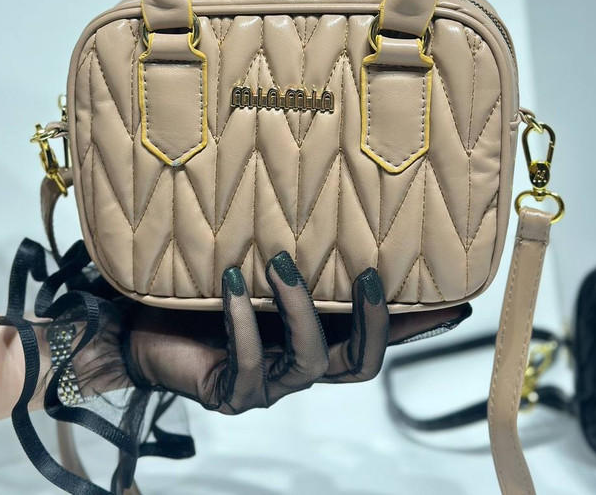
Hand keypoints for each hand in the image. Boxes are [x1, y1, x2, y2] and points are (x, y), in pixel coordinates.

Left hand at [119, 251, 470, 411]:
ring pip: (311, 360)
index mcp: (315, 335)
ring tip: (280, 263)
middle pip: (361, 364)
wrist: (139, 329)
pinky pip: (247, 363)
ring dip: (300, 310)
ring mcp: (269, 384)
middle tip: (371, 274)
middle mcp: (301, 365)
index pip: (377, 335)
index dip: (416, 325)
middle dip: (375, 322)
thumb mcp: (251, 267)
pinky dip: (240, 322)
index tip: (457, 302)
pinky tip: (229, 284)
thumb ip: (287, 250)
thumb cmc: (200, 294)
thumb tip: (317, 203)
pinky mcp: (231, 393)